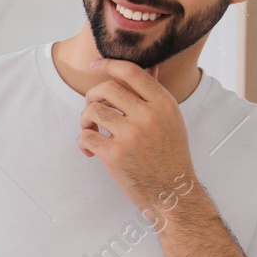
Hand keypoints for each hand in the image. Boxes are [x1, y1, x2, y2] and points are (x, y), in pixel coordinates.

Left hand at [78, 58, 196, 214]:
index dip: (109, 64)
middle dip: (92, 96)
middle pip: (106, 89)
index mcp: (163, 103)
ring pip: (92, 111)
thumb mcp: (171, 120)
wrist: (173, 192)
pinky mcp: (115, 155)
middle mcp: (148, 116)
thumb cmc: (170, 155)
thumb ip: (156, 94)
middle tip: (92, 110)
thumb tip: (151, 67)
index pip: (131, 72)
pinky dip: (82, 142)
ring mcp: (131, 135)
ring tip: (91, 130)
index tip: (95, 65)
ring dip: (85, 120)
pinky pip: (86, 136)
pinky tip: (89, 150)